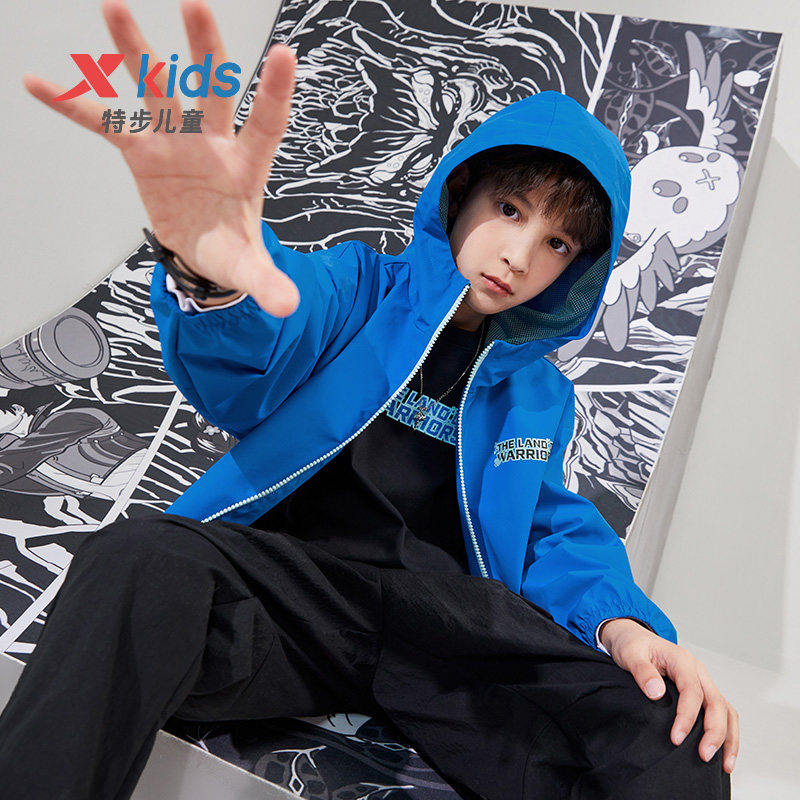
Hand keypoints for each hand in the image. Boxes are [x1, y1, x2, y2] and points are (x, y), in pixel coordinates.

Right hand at [22, 0, 299, 316]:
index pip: (265, 125)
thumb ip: (267, 284)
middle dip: (205, 52)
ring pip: (156, 91)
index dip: (274, 93)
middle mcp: (211, 143)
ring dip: (135, 52)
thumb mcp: (247, 269)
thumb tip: (288, 307)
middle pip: (210, 92)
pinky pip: (105, 124)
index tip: (285, 54)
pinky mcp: (141, 152)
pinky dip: (75, 107)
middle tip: (195, 4)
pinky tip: (37, 83)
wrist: (202, 248)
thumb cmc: (230, 249)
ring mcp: (174, 142)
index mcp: (245, 167)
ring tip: (114, 6)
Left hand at [599, 618, 738, 774]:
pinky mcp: (702, 692)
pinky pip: (722, 712)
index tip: (677, 738)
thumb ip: (641, 671)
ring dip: (728, 737)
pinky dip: (727, 733)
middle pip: (716, 703)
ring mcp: (702, 681)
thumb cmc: (632, 645)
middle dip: (714, 732)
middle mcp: (697, 671)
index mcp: (681, 660)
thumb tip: (656, 692)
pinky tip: (723, 754)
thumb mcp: (630, 653)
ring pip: (726, 710)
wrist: (632, 638)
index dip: (687, 717)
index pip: (692, 691)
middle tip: (704, 756)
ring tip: (725, 765)